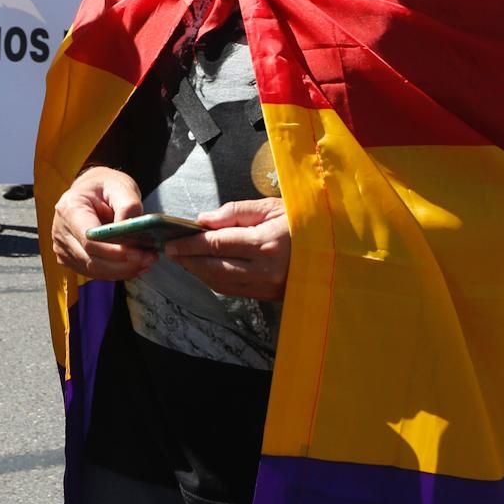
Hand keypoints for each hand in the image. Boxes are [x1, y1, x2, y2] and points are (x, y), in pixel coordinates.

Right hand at [50, 166, 156, 280]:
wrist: (92, 190)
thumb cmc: (105, 186)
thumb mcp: (120, 186)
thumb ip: (127, 206)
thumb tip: (131, 231)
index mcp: (69, 209)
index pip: (90, 240)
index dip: (114, 251)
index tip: (139, 252)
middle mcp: (61, 231)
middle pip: (92, 259)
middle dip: (123, 263)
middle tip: (149, 258)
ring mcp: (63, 248)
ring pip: (94, 270)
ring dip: (122, 270)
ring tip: (146, 260)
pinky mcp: (71, 259)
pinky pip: (94, 272)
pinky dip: (116, 272)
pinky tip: (134, 264)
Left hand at [164, 198, 290, 300]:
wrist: (334, 250)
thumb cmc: (301, 221)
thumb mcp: (270, 207)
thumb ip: (234, 213)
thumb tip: (203, 220)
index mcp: (266, 243)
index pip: (217, 244)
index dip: (191, 244)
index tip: (171, 241)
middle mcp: (265, 270)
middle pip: (214, 268)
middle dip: (189, 260)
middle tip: (170, 251)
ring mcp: (267, 287)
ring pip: (221, 283)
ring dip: (198, 272)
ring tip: (183, 259)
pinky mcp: (269, 296)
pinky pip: (233, 290)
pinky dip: (214, 280)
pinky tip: (205, 269)